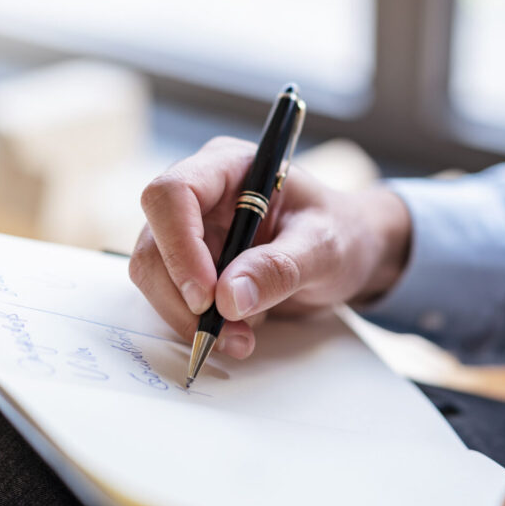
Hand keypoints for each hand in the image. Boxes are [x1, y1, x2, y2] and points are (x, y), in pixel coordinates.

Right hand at [130, 136, 410, 357]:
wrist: (349, 252)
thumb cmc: (343, 233)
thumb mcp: (326, 248)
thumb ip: (280, 267)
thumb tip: (228, 298)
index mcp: (229, 168)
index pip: (173, 193)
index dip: (179, 246)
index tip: (207, 297)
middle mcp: (200, 195)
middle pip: (154, 242)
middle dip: (183, 296)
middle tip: (228, 333)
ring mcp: (190, 231)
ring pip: (155, 276)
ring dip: (189, 318)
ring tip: (241, 338)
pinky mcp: (190, 265)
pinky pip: (170, 298)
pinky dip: (196, 325)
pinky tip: (237, 332)